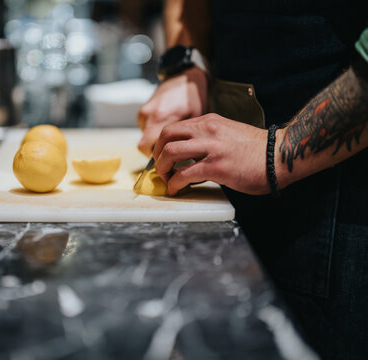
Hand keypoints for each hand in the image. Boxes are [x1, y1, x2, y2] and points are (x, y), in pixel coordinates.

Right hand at [137, 67, 208, 156]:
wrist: (185, 77)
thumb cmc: (193, 97)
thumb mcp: (194, 119)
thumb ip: (184, 138)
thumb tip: (182, 158)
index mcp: (161, 118)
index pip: (146, 149)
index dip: (156, 159)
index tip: (167, 163)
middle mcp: (149, 115)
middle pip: (144, 146)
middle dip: (155, 153)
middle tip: (170, 155)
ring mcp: (144, 112)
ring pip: (144, 137)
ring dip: (155, 141)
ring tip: (172, 137)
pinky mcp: (143, 109)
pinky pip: (145, 127)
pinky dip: (154, 131)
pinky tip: (166, 126)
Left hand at [152, 113, 271, 195]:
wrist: (280, 156)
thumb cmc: (257, 150)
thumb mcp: (228, 133)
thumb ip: (209, 137)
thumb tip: (190, 152)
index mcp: (210, 121)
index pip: (175, 127)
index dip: (162, 143)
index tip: (162, 156)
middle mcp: (208, 130)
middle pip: (166, 135)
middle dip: (157, 153)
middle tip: (160, 167)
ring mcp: (211, 147)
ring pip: (170, 152)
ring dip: (162, 168)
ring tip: (166, 179)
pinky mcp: (216, 167)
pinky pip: (184, 174)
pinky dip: (174, 183)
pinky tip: (176, 189)